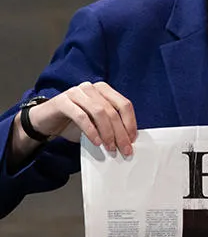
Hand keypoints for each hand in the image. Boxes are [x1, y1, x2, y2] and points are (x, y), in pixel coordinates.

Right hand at [15, 81, 136, 157]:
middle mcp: (91, 88)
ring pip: (99, 112)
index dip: (130, 123)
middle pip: (112, 111)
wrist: (46, 121)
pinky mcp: (63, 101)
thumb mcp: (96, 124)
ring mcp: (76, 92)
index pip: (124, 105)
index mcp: (104, 90)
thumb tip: (127, 140)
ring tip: (110, 147)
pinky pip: (81, 116)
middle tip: (124, 149)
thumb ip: (111, 126)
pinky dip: (91, 131)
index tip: (132, 139)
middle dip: (120, 132)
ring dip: (107, 133)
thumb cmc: (74, 122)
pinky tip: (96, 142)